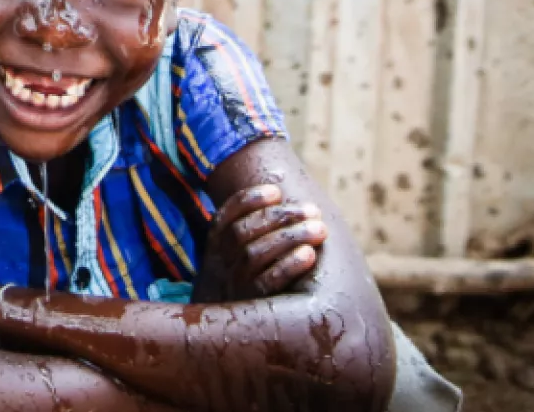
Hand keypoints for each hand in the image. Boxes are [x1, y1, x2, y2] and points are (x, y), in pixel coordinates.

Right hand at [194, 183, 325, 301]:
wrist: (223, 343)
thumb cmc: (243, 294)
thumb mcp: (233, 268)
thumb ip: (251, 241)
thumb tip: (284, 205)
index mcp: (214, 252)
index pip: (224, 219)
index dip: (247, 201)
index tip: (275, 190)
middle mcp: (219, 268)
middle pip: (243, 233)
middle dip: (279, 216)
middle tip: (312, 210)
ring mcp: (233, 287)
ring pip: (256, 254)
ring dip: (290, 236)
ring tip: (320, 228)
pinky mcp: (251, 307)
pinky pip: (268, 283)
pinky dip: (288, 265)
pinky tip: (309, 254)